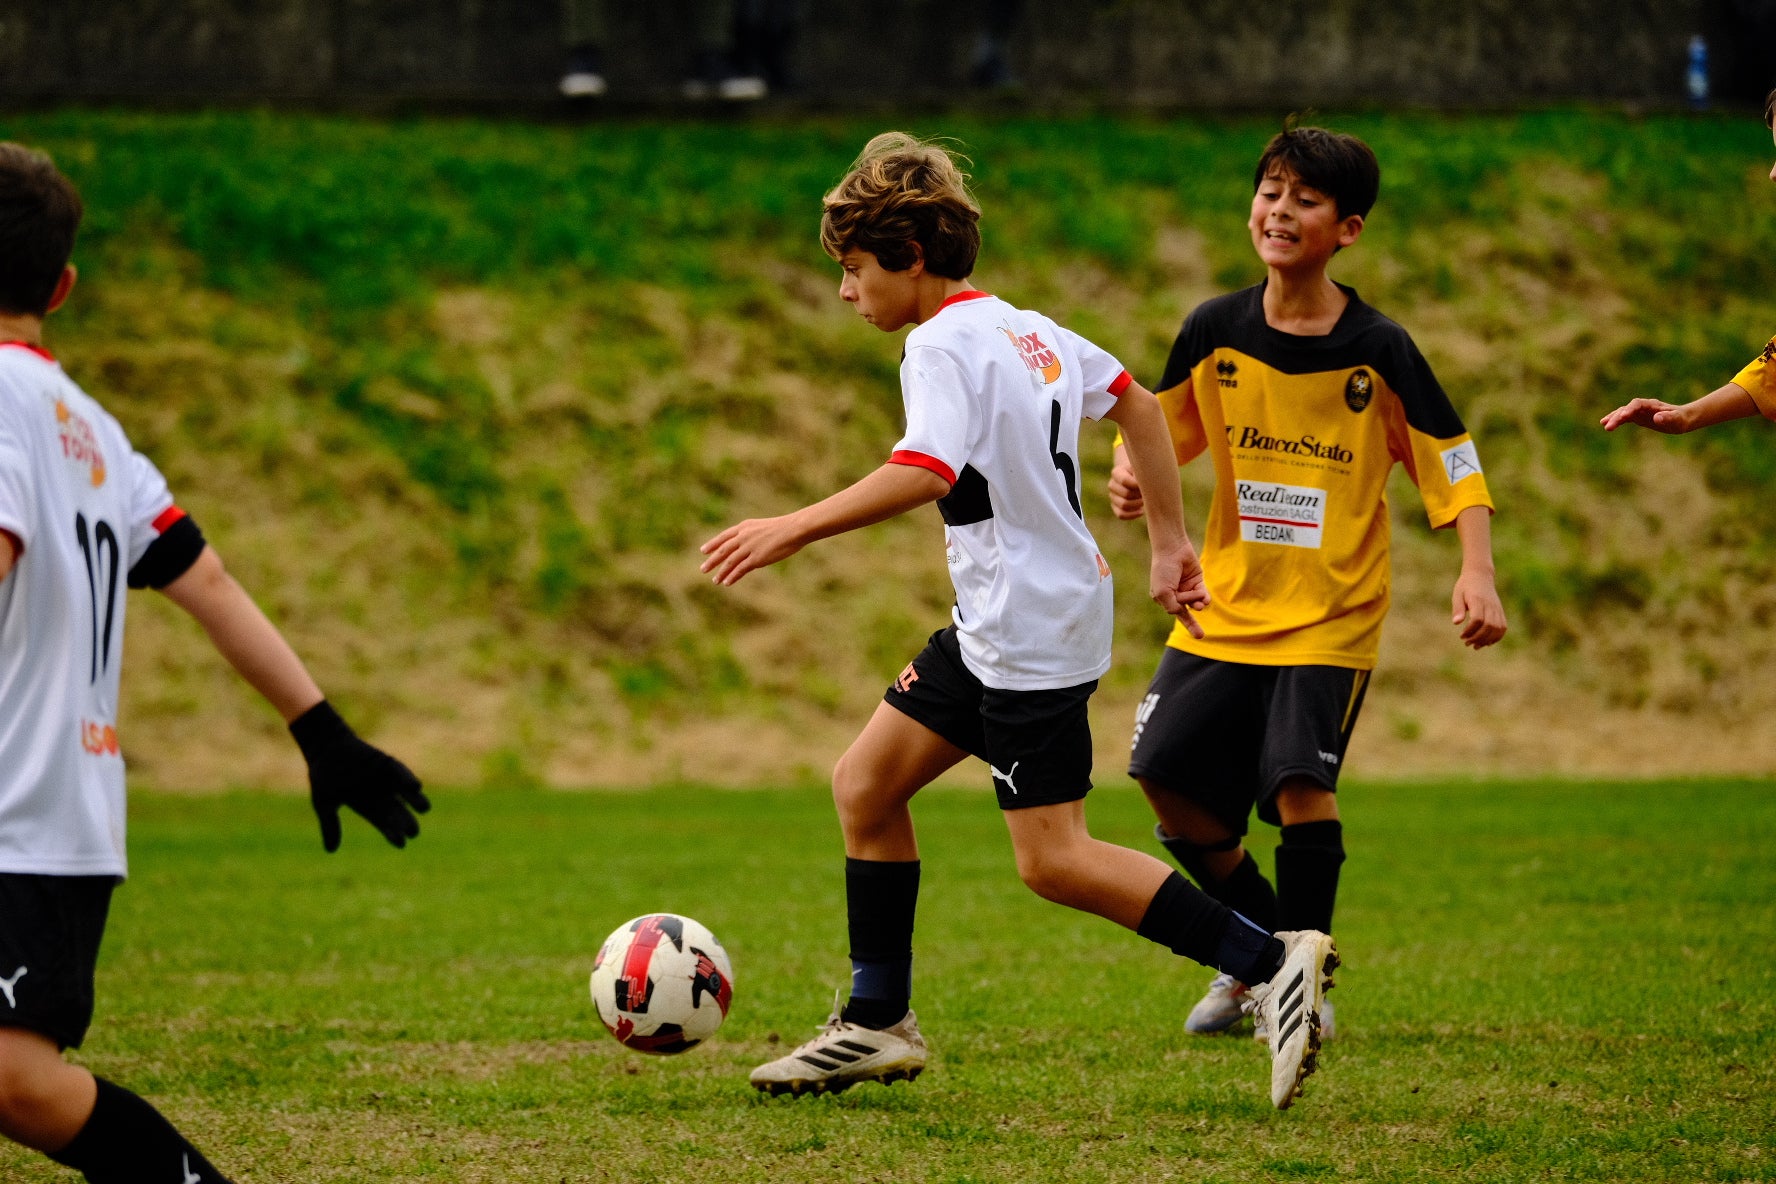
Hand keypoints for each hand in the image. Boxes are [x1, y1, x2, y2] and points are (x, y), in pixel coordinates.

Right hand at [289, 701, 429, 851]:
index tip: (401, 844)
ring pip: (405, 793)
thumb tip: (331, 851)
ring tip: (425, 808)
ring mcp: (385, 779)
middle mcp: (380, 794)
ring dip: (416, 800)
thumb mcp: (324, 804)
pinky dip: (408, 779)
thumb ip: (330, 825)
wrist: (324, 748)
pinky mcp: (387, 763)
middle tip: (414, 832)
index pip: (385, 824)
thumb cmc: (324, 776)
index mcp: (368, 806)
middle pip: (398, 812)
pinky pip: (400, 772)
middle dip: (406, 821)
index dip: (393, 833)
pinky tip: (416, 788)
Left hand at [699, 514, 805, 585]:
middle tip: (703, 569)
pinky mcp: (756, 558)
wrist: (794, 529)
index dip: (712, 544)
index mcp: (744, 527)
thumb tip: (747, 545)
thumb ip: (752, 535)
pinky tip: (727, 582)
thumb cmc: (784, 527)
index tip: (703, 551)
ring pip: (729, 561)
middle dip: (712, 560)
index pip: (724, 536)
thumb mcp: (763, 527)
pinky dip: (732, 576)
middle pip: (723, 550)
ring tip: (715, 580)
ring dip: (721, 572)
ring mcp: (749, 548)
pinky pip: (740, 569)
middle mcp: (743, 536)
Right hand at [1107, 458, 1144, 519]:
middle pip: (1125, 494)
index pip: (1124, 480)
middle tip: (1149, 494)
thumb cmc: (1142, 471)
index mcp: (1117, 472)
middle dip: (1139, 495)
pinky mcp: (1115, 507)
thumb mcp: (1143, 468)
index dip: (1137, 485)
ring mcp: (1113, 496)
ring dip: (1137, 504)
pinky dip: (1132, 514)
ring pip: (1123, 505)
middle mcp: (1112, 484)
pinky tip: (1141, 511)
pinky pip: (1121, 514)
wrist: (1138, 477)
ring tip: (1146, 501)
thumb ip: (1143, 472)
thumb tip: (1145, 483)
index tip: (1148, 485)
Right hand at [1151, 544, 1210, 639]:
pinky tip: (1205, 598)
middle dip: (1192, 625)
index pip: (1176, 612)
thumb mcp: (1163, 592)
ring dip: (1197, 603)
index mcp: (1163, 598)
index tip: (1199, 635)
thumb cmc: (1164, 570)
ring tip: (1199, 601)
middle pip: (1186, 613)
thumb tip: (1182, 612)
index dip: (1187, 622)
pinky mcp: (1196, 580)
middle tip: (1200, 636)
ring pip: (1195, 602)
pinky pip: (1202, 593)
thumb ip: (1172, 606)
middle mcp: (1174, 594)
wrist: (1173, 549)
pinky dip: (1204, 597)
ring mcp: (1186, 588)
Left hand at [1452, 570, 1507, 649]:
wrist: (1481, 576)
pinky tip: (1487, 642)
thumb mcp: (1457, 595)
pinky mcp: (1500, 611)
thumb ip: (1458, 608)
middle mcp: (1490, 605)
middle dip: (1478, 638)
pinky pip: (1503, 627)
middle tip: (1467, 643)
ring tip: (1476, 646)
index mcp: (1478, 600)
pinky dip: (1497, 637)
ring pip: (1498, 628)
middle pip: (1489, 626)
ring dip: (1487, 640)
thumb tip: (1456, 623)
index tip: (1461, 635)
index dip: (1470, 630)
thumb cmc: (1466, 586)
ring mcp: (1497, 609)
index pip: (1477, 619)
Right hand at [1599, 398, 1686, 433]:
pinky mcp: (1637, 417)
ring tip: (1604, 424)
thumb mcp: (1677, 420)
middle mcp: (1643, 406)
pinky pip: (1624, 418)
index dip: (1630, 409)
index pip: (1637, 404)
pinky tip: (1605, 425)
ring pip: (1623, 412)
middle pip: (1627, 408)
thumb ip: (1668, 418)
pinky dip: (1615, 420)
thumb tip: (1656, 417)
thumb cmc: (1680, 419)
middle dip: (1617, 416)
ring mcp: (1639, 411)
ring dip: (1613, 418)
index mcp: (1652, 405)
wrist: (1682, 419)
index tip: (1623, 416)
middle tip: (1608, 427)